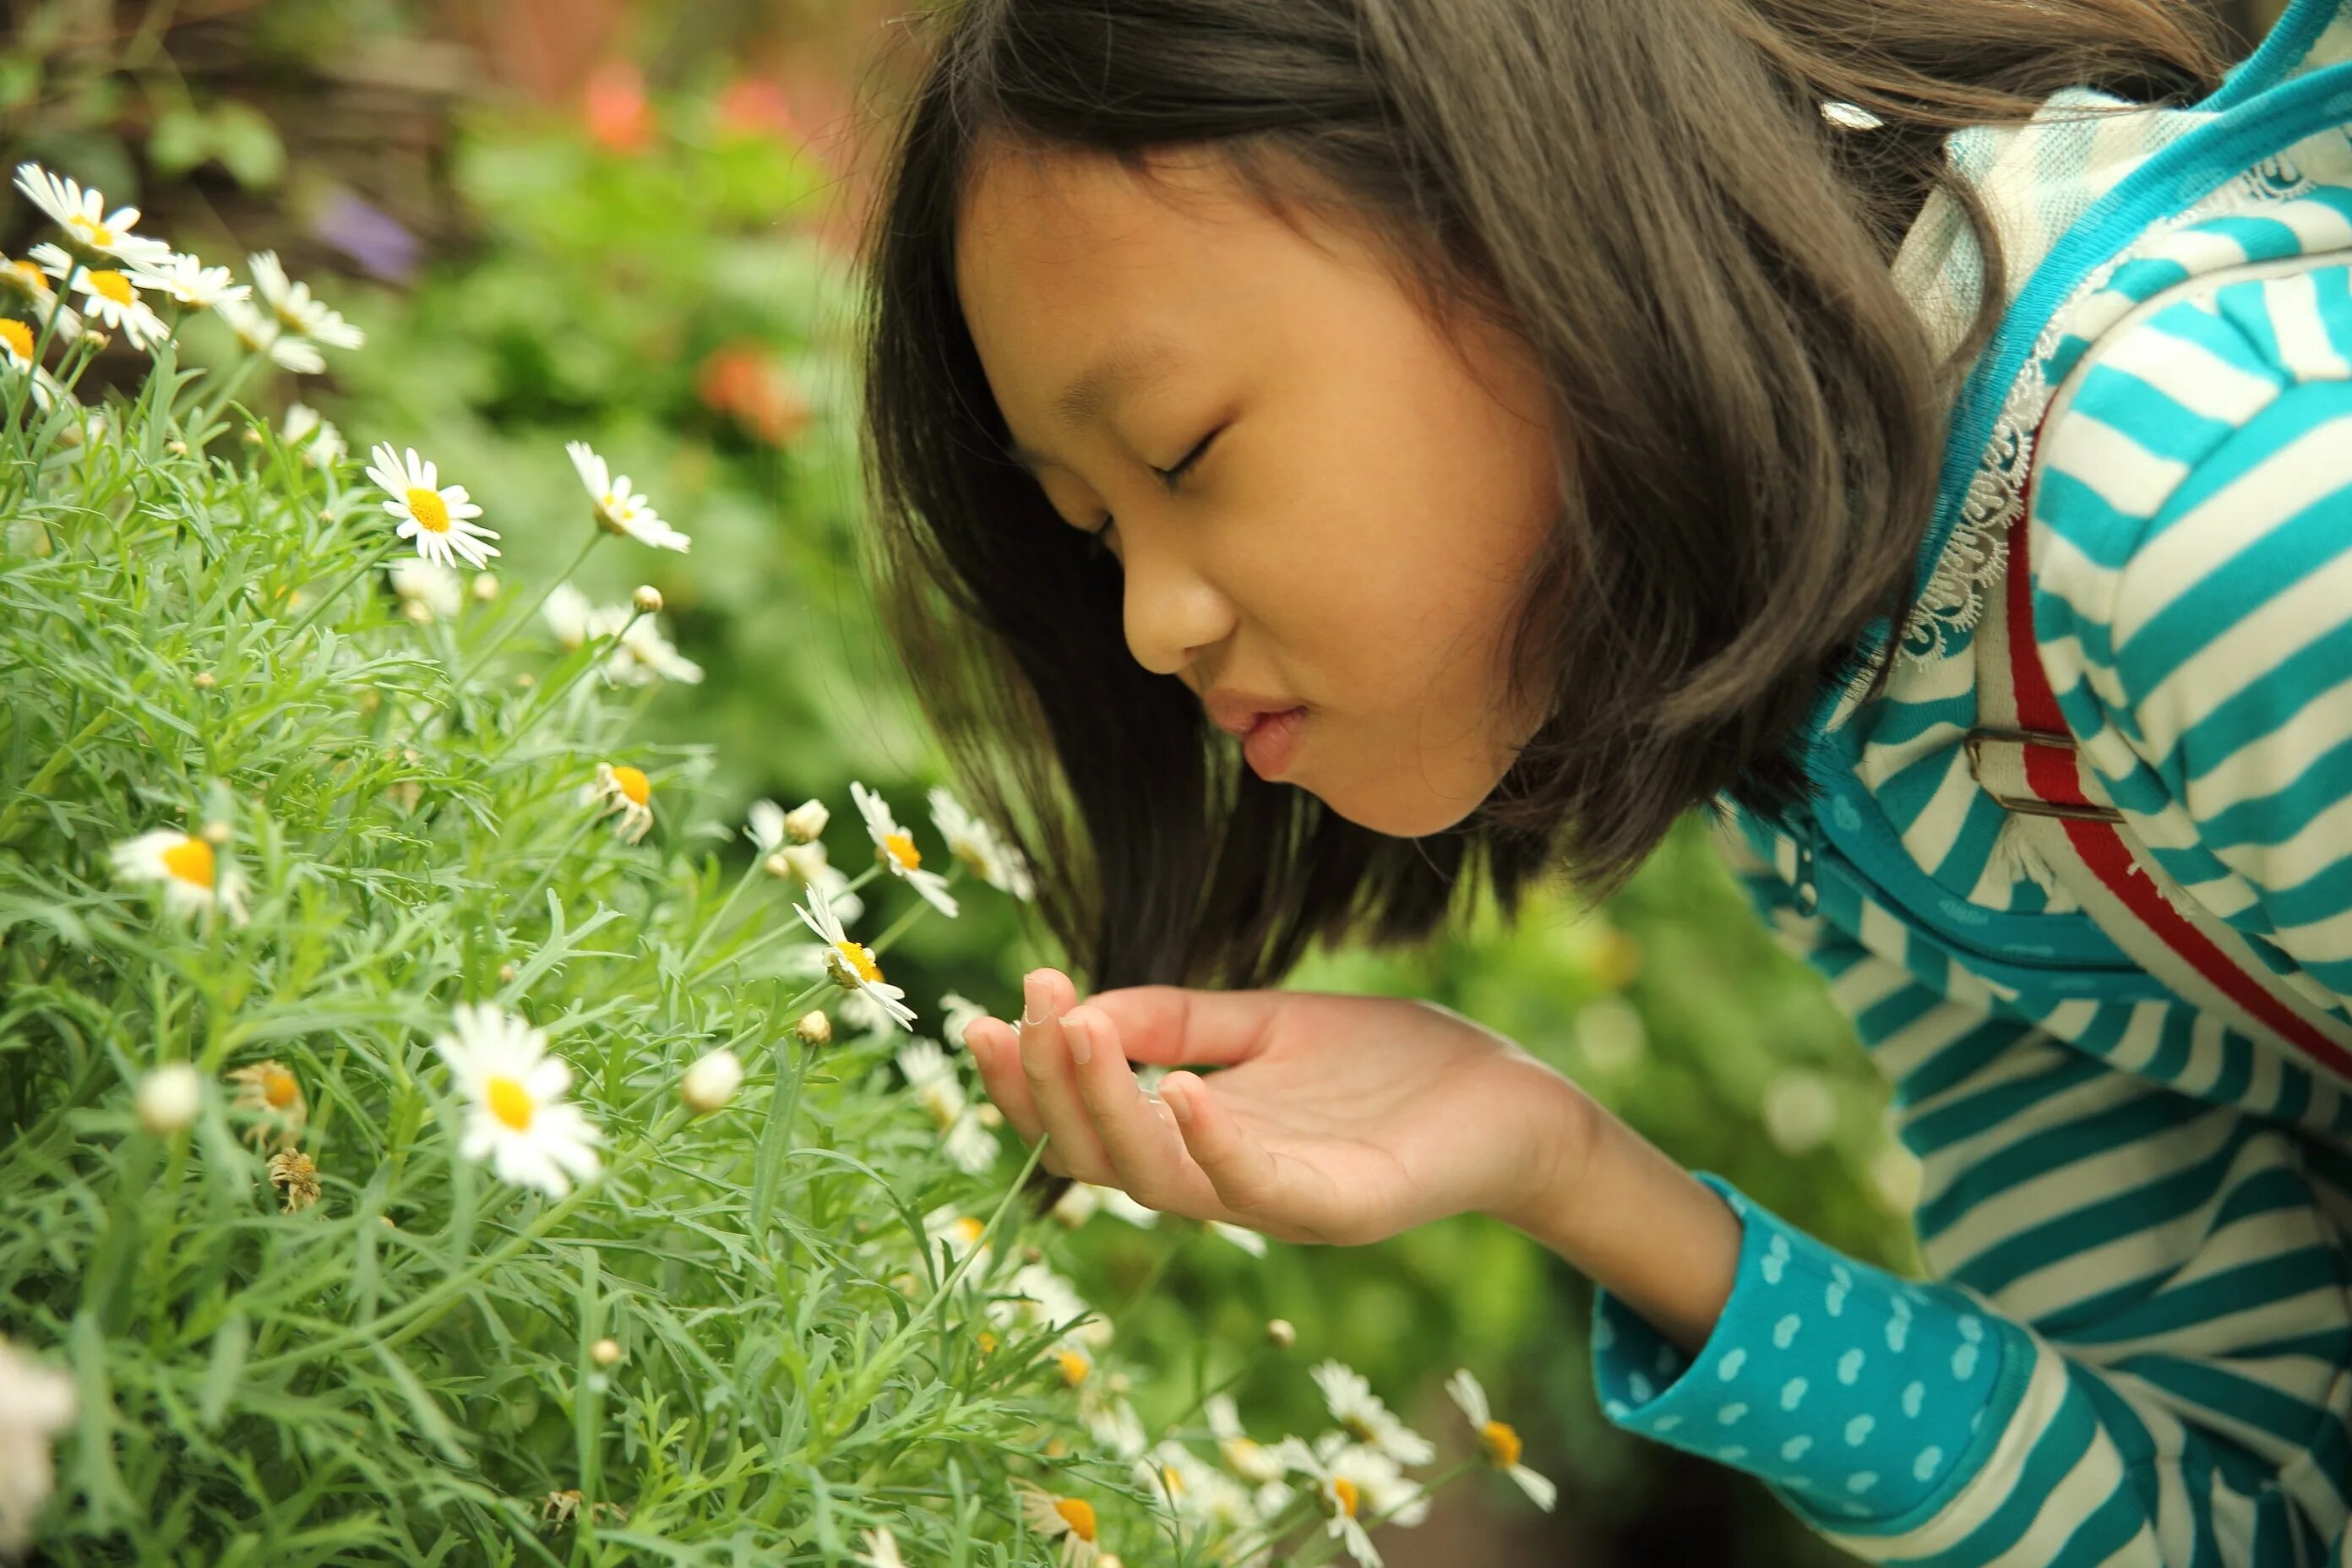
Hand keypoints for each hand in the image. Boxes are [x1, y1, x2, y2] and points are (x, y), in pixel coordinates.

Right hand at [960, 970, 1596, 1246]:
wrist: (1511, 1093)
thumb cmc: (1388, 1064)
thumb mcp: (1263, 1025)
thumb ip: (1175, 1021)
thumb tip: (1074, 1010)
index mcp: (1196, 1141)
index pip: (1084, 1126)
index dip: (1026, 1082)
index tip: (985, 1014)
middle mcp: (1222, 1184)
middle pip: (1101, 1158)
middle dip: (1049, 1087)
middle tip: (1025, 1008)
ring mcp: (1280, 1204)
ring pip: (1160, 1180)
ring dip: (1106, 1109)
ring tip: (1073, 1030)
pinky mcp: (1343, 1210)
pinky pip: (1261, 1191)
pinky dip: (1214, 1148)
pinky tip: (1182, 1090)